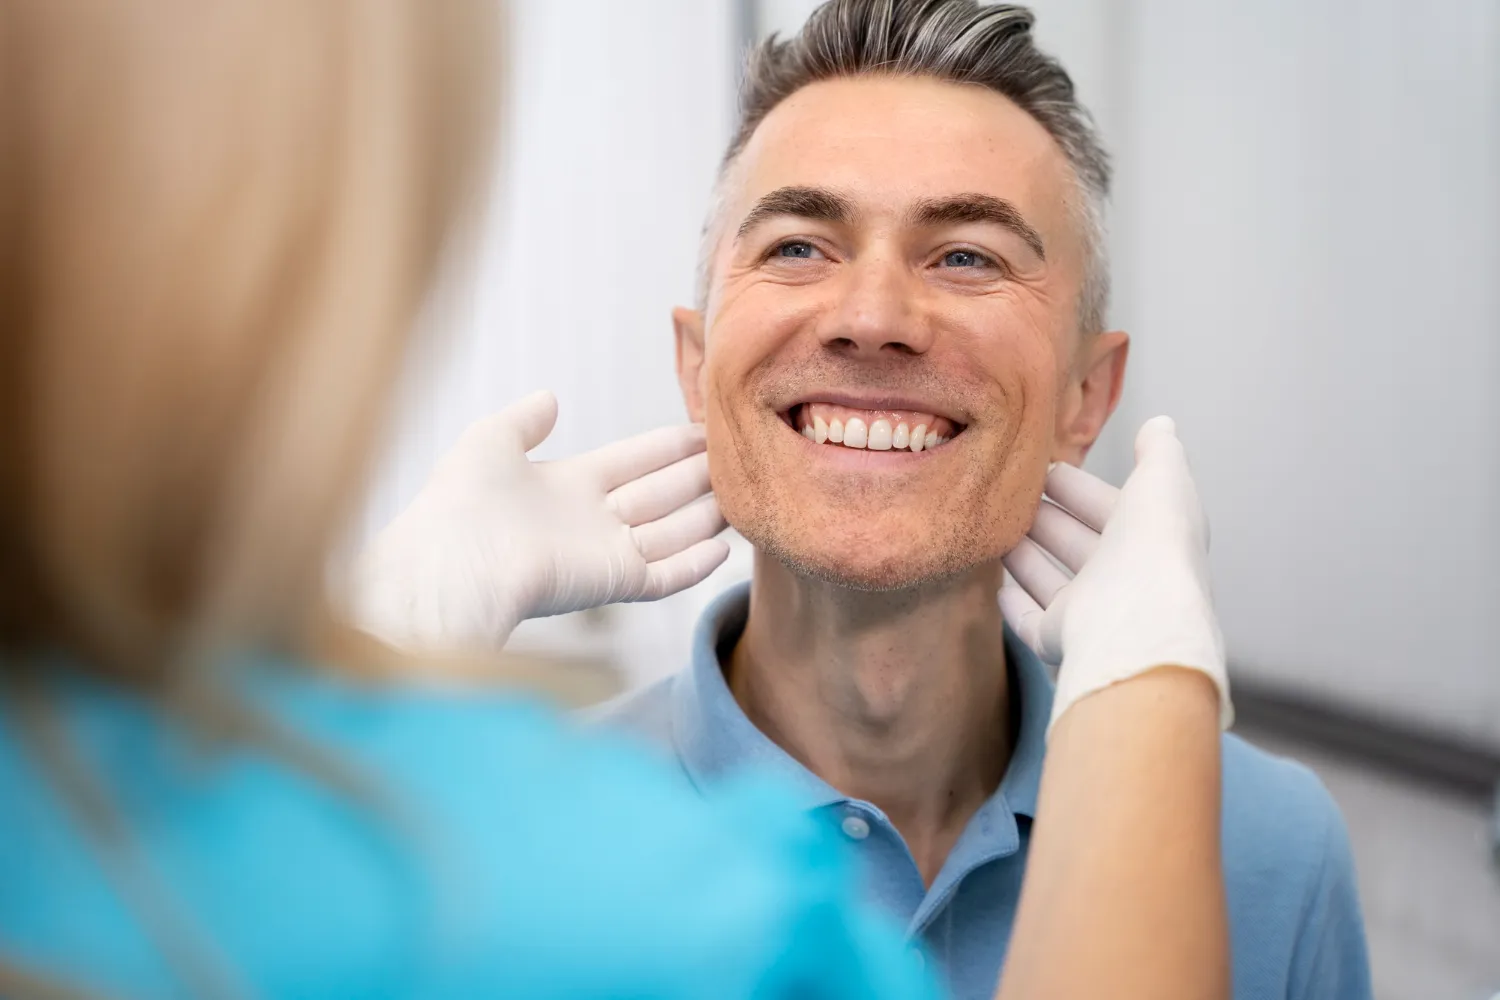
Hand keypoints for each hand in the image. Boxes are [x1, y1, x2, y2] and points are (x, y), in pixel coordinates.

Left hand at [348, 390, 728, 651]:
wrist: (455, 561)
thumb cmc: (462, 501)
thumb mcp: (491, 440)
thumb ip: (525, 419)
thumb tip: (550, 397)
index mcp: (565, 484)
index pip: (632, 460)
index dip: (667, 445)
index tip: (704, 427)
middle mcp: (591, 518)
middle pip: (660, 492)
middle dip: (699, 473)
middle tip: (740, 453)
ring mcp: (605, 553)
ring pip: (671, 531)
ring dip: (707, 514)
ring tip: (746, 493)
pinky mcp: (613, 583)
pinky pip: (665, 575)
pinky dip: (694, 565)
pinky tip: (724, 547)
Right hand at [999, 417, 1231, 734]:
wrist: (1137, 623)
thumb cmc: (1153, 548)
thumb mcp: (1162, 481)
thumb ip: (1159, 452)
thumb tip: (1160, 423)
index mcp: (1149, 540)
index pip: (1110, 508)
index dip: (1079, 489)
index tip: (1044, 469)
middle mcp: (1123, 580)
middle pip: (1077, 543)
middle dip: (1047, 518)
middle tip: (1010, 495)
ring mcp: (1091, 614)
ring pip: (1051, 580)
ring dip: (1025, 555)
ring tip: (993, 529)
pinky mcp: (1061, 641)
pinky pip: (1032, 622)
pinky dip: (1016, 605)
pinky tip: (998, 588)